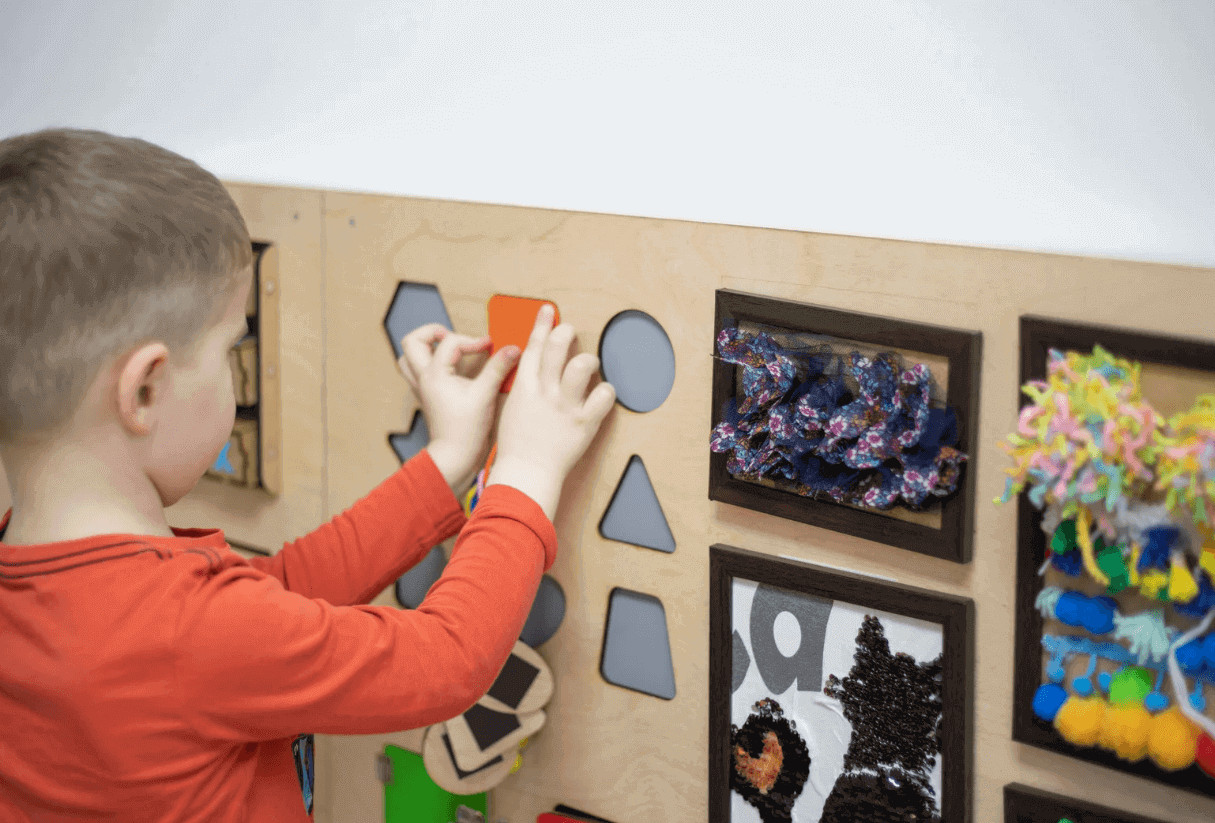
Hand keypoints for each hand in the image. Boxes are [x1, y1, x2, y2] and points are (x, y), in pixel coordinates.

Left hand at [397, 324, 519, 493]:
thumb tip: (513, 349)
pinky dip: (432, 364)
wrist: (454, 458)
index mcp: (433, 375)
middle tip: (456, 338)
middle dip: (433, 332)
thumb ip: (498, 368)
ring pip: (409, 358)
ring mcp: (423, 388)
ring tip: (450, 349)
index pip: (449, 342)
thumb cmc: (465, 431)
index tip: (490, 347)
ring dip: (426, 348)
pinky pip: (419, 372)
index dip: (472, 340)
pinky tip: (453, 368)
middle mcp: (423, 378)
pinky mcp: (428, 397)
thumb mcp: (485, 395)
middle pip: (412, 342)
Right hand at [486, 304, 614, 519]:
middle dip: (566, 332)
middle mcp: (545, 392)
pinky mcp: (584, 422)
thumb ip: (525, 387)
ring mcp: (565, 406)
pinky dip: (606, 392)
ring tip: (590, 365)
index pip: (534, 347)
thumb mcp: (512, 409)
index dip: (542, 324)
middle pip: (557, 347)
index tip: (549, 310)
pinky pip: (603, 395)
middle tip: (571, 331)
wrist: (526, 474)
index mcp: (524, 388)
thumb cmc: (517, 446)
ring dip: (588, 360)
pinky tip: (602, 394)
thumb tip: (536, 370)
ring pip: (582, 365)